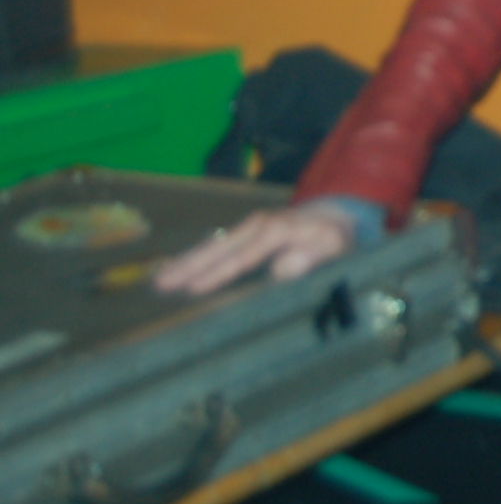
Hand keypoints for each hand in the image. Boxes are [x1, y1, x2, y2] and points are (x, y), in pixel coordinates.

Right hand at [152, 201, 357, 295]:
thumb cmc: (336, 238)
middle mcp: (259, 224)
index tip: (191, 289)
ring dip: (187, 261)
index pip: (242, 257)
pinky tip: (180, 270)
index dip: (217, 273)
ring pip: (214, 244)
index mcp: (278, 230)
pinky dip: (198, 256)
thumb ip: (311, 257)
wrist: (337, 213)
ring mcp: (251, 226)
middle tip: (160, 284)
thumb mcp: (334, 248)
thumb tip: (280, 269)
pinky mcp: (247, 231)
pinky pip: (219, 244)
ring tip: (160, 280)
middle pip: (218, 247)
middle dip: (189, 265)